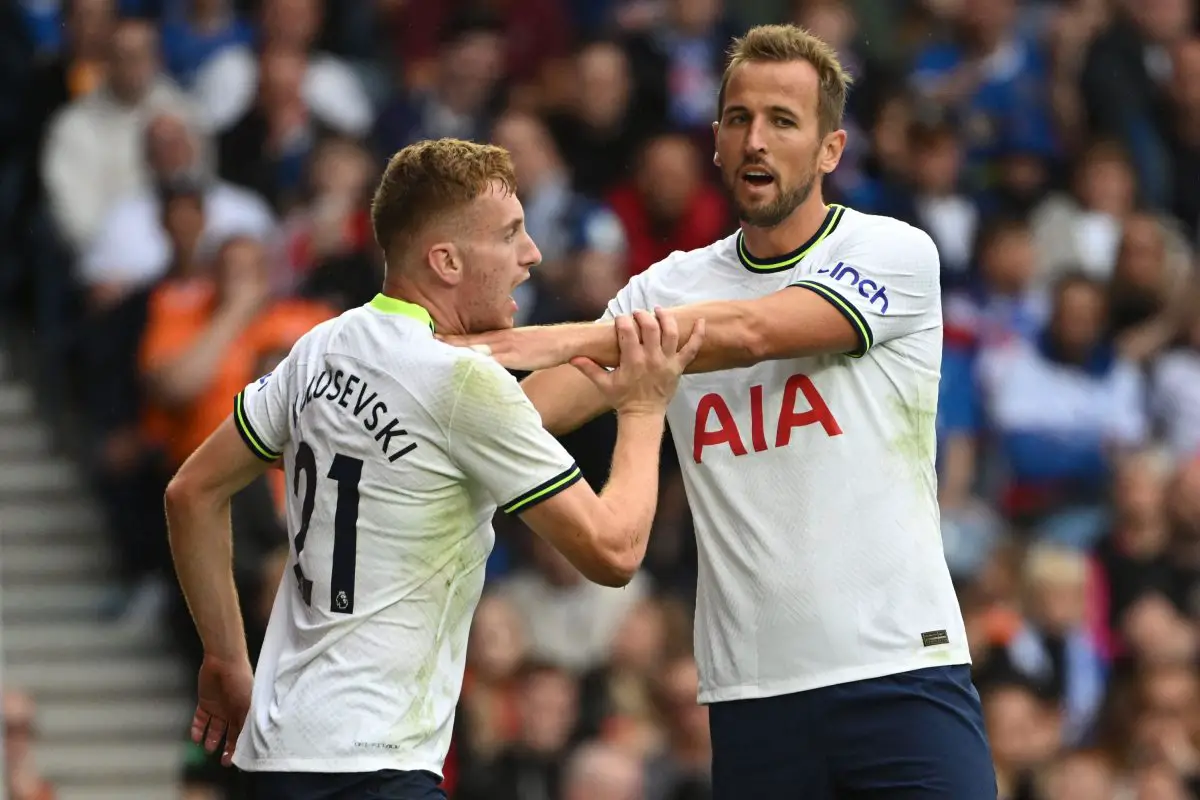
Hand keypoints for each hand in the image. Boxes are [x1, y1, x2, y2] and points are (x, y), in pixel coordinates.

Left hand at [192, 653, 253, 766]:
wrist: (223, 662)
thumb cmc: (240, 681)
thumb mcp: (247, 704)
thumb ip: (246, 722)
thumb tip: (249, 741)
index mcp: (246, 711)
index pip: (243, 732)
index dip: (241, 746)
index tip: (237, 759)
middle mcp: (233, 711)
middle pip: (230, 733)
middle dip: (228, 747)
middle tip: (224, 761)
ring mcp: (219, 707)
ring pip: (215, 728)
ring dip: (211, 740)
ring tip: (209, 749)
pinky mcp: (205, 703)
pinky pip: (200, 720)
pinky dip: (198, 729)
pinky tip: (196, 738)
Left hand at [437, 325, 579, 371]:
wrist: (566, 341)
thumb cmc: (544, 347)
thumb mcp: (520, 347)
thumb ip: (503, 352)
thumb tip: (488, 361)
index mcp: (498, 337)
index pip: (469, 338)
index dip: (448, 339)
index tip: (429, 338)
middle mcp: (499, 338)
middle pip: (467, 340)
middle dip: (445, 342)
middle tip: (422, 341)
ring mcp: (507, 346)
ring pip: (476, 347)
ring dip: (457, 348)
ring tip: (436, 349)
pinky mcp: (516, 355)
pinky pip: (494, 359)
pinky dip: (479, 360)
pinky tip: (467, 361)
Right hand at [571, 308, 703, 416]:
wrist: (643, 415)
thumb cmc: (622, 399)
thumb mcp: (603, 384)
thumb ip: (589, 369)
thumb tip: (572, 357)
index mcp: (633, 361)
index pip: (628, 331)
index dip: (623, 320)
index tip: (620, 319)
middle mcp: (652, 358)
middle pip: (651, 327)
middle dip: (643, 315)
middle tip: (637, 314)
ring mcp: (668, 362)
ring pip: (671, 333)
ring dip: (665, 318)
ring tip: (658, 311)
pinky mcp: (679, 367)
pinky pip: (692, 349)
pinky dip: (698, 334)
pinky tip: (701, 321)